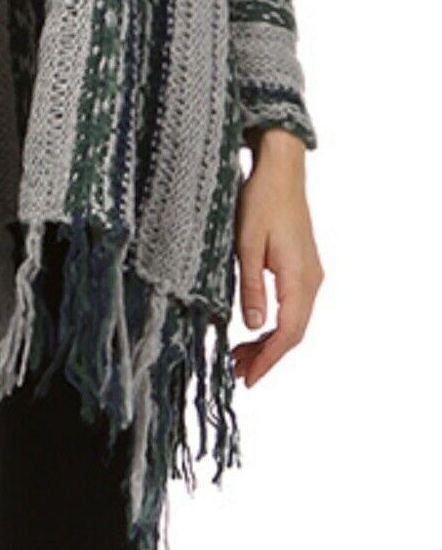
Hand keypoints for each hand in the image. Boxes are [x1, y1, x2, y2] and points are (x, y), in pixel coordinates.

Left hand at [232, 127, 323, 387]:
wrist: (281, 171)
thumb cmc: (260, 201)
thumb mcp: (245, 244)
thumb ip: (250, 287)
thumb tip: (252, 327)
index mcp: (300, 277)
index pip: (288, 332)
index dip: (269, 359)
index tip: (248, 378)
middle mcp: (312, 280)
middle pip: (294, 332)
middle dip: (267, 356)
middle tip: (237, 372)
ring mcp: (310, 274)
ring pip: (294, 321)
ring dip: (270, 341)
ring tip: (240, 356)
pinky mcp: (303, 267)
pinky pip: (293, 306)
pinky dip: (275, 323)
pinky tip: (255, 329)